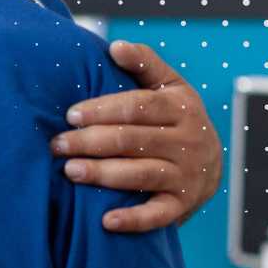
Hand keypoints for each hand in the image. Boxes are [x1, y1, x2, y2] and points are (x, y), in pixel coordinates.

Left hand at [49, 41, 222, 232]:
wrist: (210, 166)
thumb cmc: (175, 119)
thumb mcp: (169, 86)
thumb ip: (144, 63)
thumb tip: (115, 46)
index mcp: (181, 107)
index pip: (138, 106)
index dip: (103, 110)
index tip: (70, 115)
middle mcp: (188, 141)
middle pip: (133, 140)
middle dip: (91, 142)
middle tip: (57, 144)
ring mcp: (186, 175)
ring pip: (140, 174)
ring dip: (102, 174)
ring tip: (69, 171)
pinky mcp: (182, 205)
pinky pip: (157, 215)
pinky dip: (133, 220)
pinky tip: (105, 221)